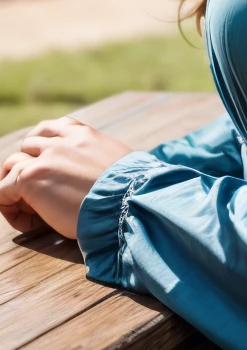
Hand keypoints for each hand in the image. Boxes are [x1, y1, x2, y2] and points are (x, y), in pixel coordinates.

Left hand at [0, 115, 134, 238]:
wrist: (127, 202)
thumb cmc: (130, 192)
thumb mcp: (119, 164)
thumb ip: (102, 162)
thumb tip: (102, 176)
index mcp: (85, 134)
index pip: (53, 128)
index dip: (45, 147)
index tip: (50, 167)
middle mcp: (63, 140)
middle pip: (29, 143)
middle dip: (29, 164)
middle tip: (38, 191)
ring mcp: (45, 157)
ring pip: (12, 163)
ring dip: (14, 184)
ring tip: (27, 208)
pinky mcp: (31, 177)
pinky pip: (2, 189)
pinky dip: (7, 205)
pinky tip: (25, 221)